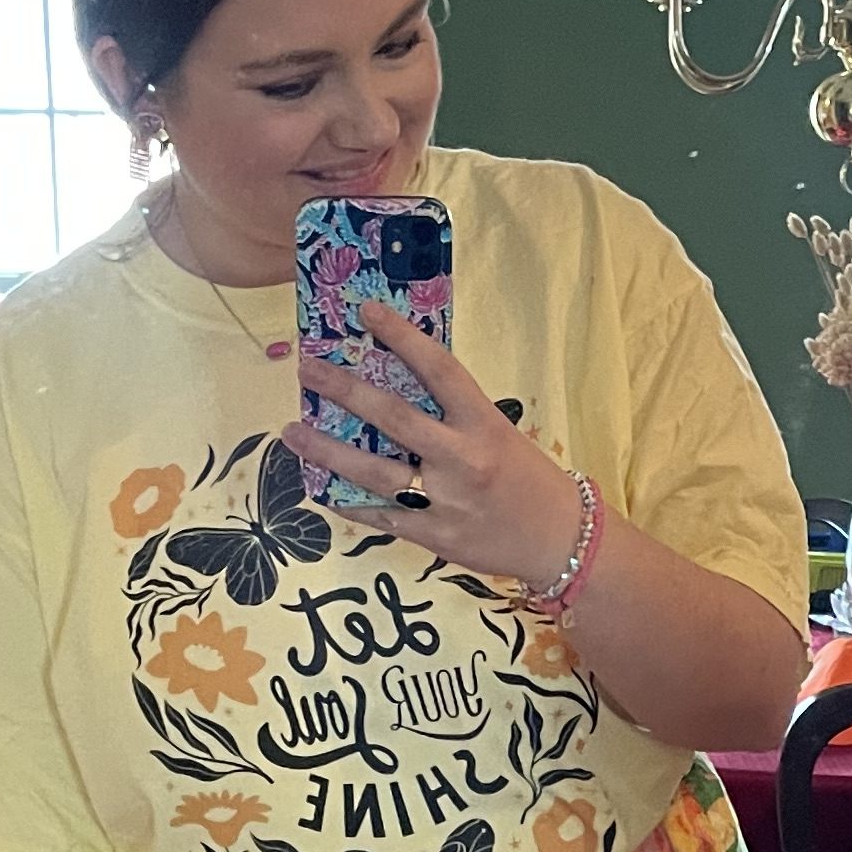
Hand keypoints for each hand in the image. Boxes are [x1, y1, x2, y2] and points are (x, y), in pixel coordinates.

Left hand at [282, 302, 583, 591]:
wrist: (560, 540)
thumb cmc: (528, 478)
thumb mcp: (499, 433)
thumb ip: (453, 414)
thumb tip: (395, 385)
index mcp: (483, 424)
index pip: (437, 369)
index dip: (401, 336)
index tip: (367, 312)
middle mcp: (462, 459)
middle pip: (393, 418)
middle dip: (344, 390)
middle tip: (306, 369)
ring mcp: (446, 501)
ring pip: (374, 471)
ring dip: (327, 449)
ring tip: (292, 431)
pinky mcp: (435, 537)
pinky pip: (381, 516)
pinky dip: (348, 502)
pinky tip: (320, 486)